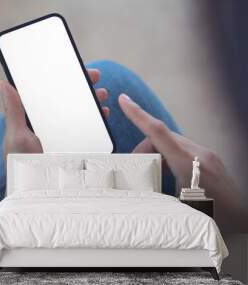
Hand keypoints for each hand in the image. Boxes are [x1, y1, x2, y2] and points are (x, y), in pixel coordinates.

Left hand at [0, 69, 109, 160]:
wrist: (35, 190)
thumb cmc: (20, 164)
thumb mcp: (16, 136)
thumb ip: (13, 111)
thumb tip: (2, 82)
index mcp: (32, 117)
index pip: (45, 92)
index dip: (59, 77)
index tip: (72, 66)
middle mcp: (47, 123)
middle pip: (65, 99)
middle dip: (81, 85)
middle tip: (93, 75)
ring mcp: (61, 134)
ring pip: (78, 111)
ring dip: (91, 100)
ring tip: (101, 94)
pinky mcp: (72, 145)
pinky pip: (86, 128)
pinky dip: (96, 119)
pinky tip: (103, 114)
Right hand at [119, 94, 247, 231]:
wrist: (245, 217)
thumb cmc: (217, 217)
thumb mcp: (178, 209)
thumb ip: (156, 196)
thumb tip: (137, 193)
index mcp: (188, 164)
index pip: (158, 132)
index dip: (138, 114)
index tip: (124, 101)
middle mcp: (199, 154)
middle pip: (162, 137)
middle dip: (144, 148)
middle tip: (137, 167)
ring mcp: (207, 155)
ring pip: (172, 143)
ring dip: (158, 153)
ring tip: (154, 174)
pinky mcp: (211, 160)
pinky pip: (184, 149)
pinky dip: (171, 157)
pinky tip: (171, 174)